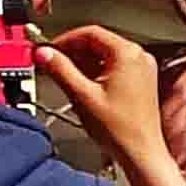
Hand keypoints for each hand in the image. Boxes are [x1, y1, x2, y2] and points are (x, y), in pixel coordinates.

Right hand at [35, 27, 185, 185]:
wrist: (141, 153)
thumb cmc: (121, 129)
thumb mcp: (82, 95)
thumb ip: (60, 70)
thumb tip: (44, 53)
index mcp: (128, 54)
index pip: (90, 33)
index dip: (65, 40)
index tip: (49, 49)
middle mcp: (139, 58)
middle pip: (98, 43)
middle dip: (73, 53)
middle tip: (52, 63)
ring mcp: (142, 70)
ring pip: (104, 56)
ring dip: (82, 64)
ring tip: (65, 78)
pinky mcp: (140, 82)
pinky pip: (113, 68)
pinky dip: (95, 73)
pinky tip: (82, 87)